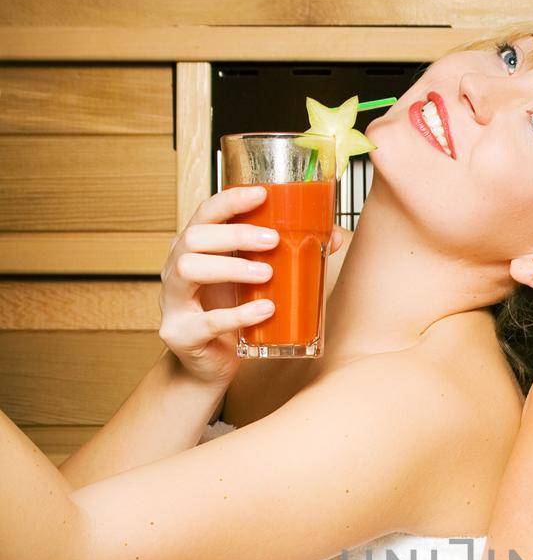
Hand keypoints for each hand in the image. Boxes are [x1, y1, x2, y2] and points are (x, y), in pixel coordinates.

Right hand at [160, 189, 343, 389]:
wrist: (210, 365)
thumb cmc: (232, 314)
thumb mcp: (256, 281)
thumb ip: (284, 257)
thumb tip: (332, 236)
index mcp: (194, 249)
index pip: (205, 213)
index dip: (230, 201)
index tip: (262, 194)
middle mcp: (176, 268)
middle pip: (194, 237)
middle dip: (234, 235)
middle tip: (273, 240)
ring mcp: (173, 302)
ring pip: (189, 270)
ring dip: (231, 268)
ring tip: (267, 274)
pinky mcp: (181, 334)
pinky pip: (206, 321)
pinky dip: (238, 314)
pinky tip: (264, 311)